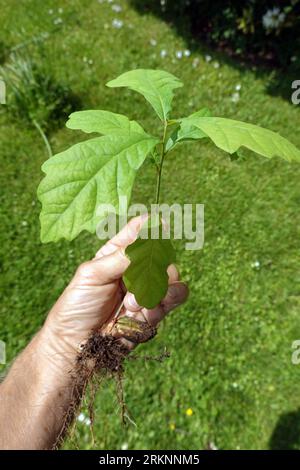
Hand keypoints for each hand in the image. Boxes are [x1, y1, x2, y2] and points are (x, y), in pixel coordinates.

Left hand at [44, 216, 188, 358]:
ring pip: (172, 275)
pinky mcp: (155, 310)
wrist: (77, 347)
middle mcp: (135, 270)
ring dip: (155, 288)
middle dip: (153, 265)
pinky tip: (145, 311)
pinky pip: (176, 297)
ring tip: (131, 304)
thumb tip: (147, 234)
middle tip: (134, 280)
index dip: (151, 226)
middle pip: (161, 254)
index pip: (139, 233)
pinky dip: (166, 300)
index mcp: (116, 255)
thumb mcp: (92, 274)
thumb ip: (121, 256)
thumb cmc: (76, 307)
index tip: (160, 223)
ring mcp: (147, 290)